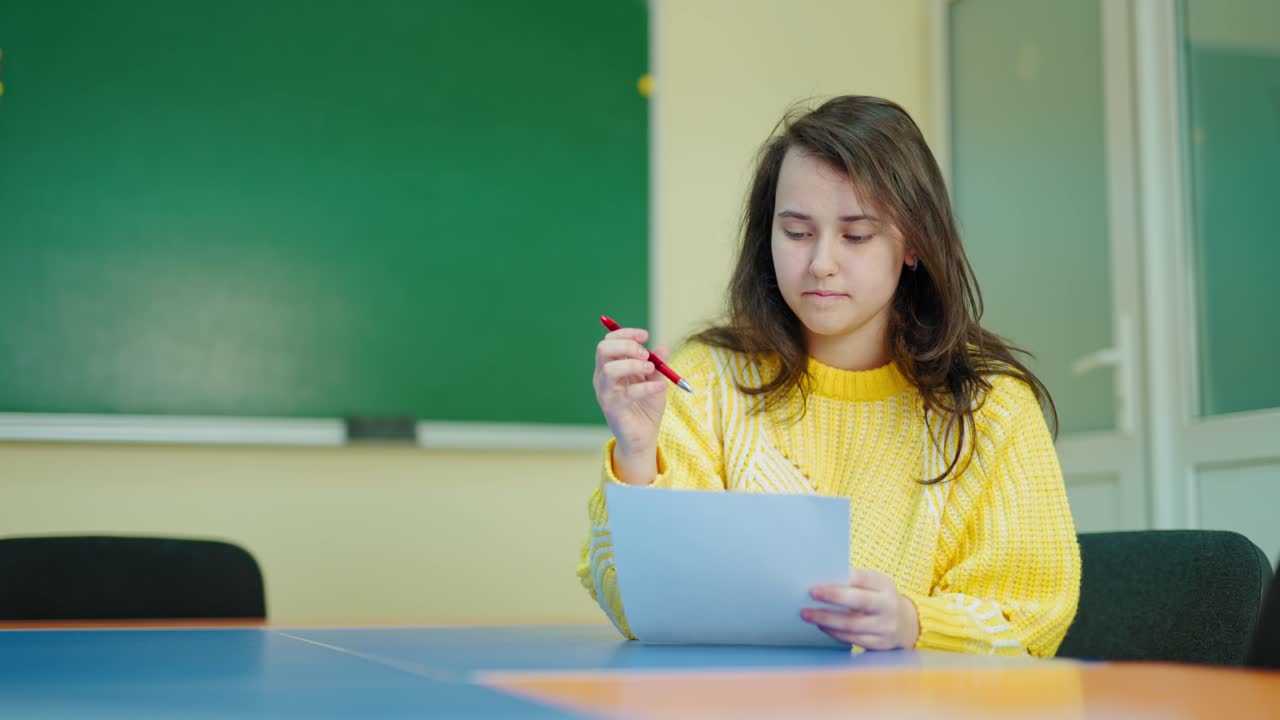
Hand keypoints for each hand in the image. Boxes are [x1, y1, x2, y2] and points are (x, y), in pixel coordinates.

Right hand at [592, 326, 669, 484]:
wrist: (643, 437)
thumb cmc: (645, 407)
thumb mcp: (654, 381)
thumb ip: (657, 364)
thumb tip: (663, 347)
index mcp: (609, 367)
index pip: (608, 341)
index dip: (625, 333)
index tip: (645, 335)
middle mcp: (602, 378)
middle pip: (603, 350)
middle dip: (626, 345)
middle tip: (645, 354)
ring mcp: (605, 393)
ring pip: (609, 370)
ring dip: (633, 365)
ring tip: (651, 369)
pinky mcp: (612, 409)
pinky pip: (627, 394)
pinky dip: (646, 387)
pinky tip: (660, 387)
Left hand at [801, 569, 919, 649]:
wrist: (905, 624)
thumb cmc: (879, 598)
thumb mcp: (874, 585)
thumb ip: (854, 582)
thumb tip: (821, 580)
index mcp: (885, 585)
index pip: (862, 579)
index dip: (841, 580)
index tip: (818, 582)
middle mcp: (888, 606)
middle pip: (859, 601)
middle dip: (832, 597)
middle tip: (810, 594)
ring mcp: (886, 627)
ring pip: (852, 625)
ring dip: (827, 619)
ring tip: (808, 614)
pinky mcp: (880, 644)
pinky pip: (853, 640)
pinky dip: (834, 633)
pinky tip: (821, 626)